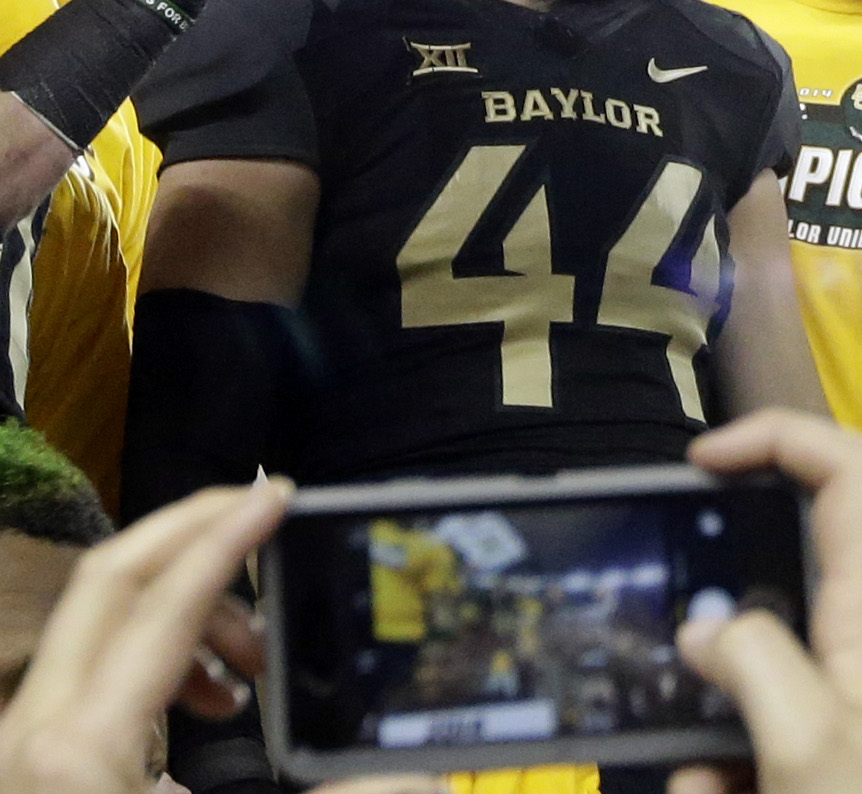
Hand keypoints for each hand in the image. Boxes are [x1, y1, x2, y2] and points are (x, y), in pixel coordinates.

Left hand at [0, 479, 440, 793]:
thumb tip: (420, 777)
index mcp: (80, 749)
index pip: (163, 599)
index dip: (229, 537)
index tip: (282, 496)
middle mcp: (33, 731)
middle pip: (109, 580)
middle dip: (194, 534)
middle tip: (267, 518)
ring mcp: (21, 748)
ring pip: (98, 627)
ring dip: (187, 614)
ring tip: (256, 665)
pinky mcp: (32, 769)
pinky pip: (90, 675)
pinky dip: (157, 663)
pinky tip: (212, 709)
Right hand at [670, 410, 861, 793]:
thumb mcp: (809, 745)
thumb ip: (751, 666)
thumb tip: (704, 624)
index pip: (845, 466)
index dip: (776, 434)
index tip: (703, 460)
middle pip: (795, 562)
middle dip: (722, 610)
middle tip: (672, 655)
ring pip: (774, 662)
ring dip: (724, 718)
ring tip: (710, 786)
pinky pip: (788, 723)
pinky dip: (746, 763)